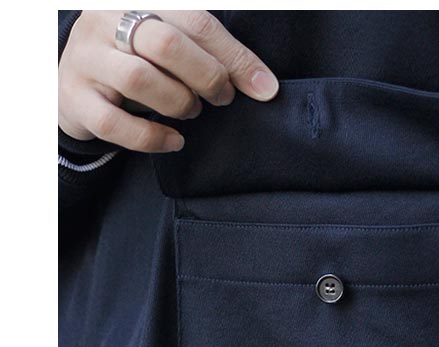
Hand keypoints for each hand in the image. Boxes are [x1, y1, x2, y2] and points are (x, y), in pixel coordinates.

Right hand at [58, 10, 278, 152]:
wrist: (74, 84)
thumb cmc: (135, 61)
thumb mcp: (169, 46)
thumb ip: (209, 53)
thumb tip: (263, 85)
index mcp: (138, 0)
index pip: (196, 20)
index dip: (235, 57)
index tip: (264, 88)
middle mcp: (106, 21)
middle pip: (166, 44)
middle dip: (207, 77)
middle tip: (222, 97)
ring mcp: (86, 59)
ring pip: (139, 79)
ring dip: (178, 103)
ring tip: (192, 111)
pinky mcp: (75, 99)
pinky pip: (115, 123)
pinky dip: (152, 137)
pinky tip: (174, 140)